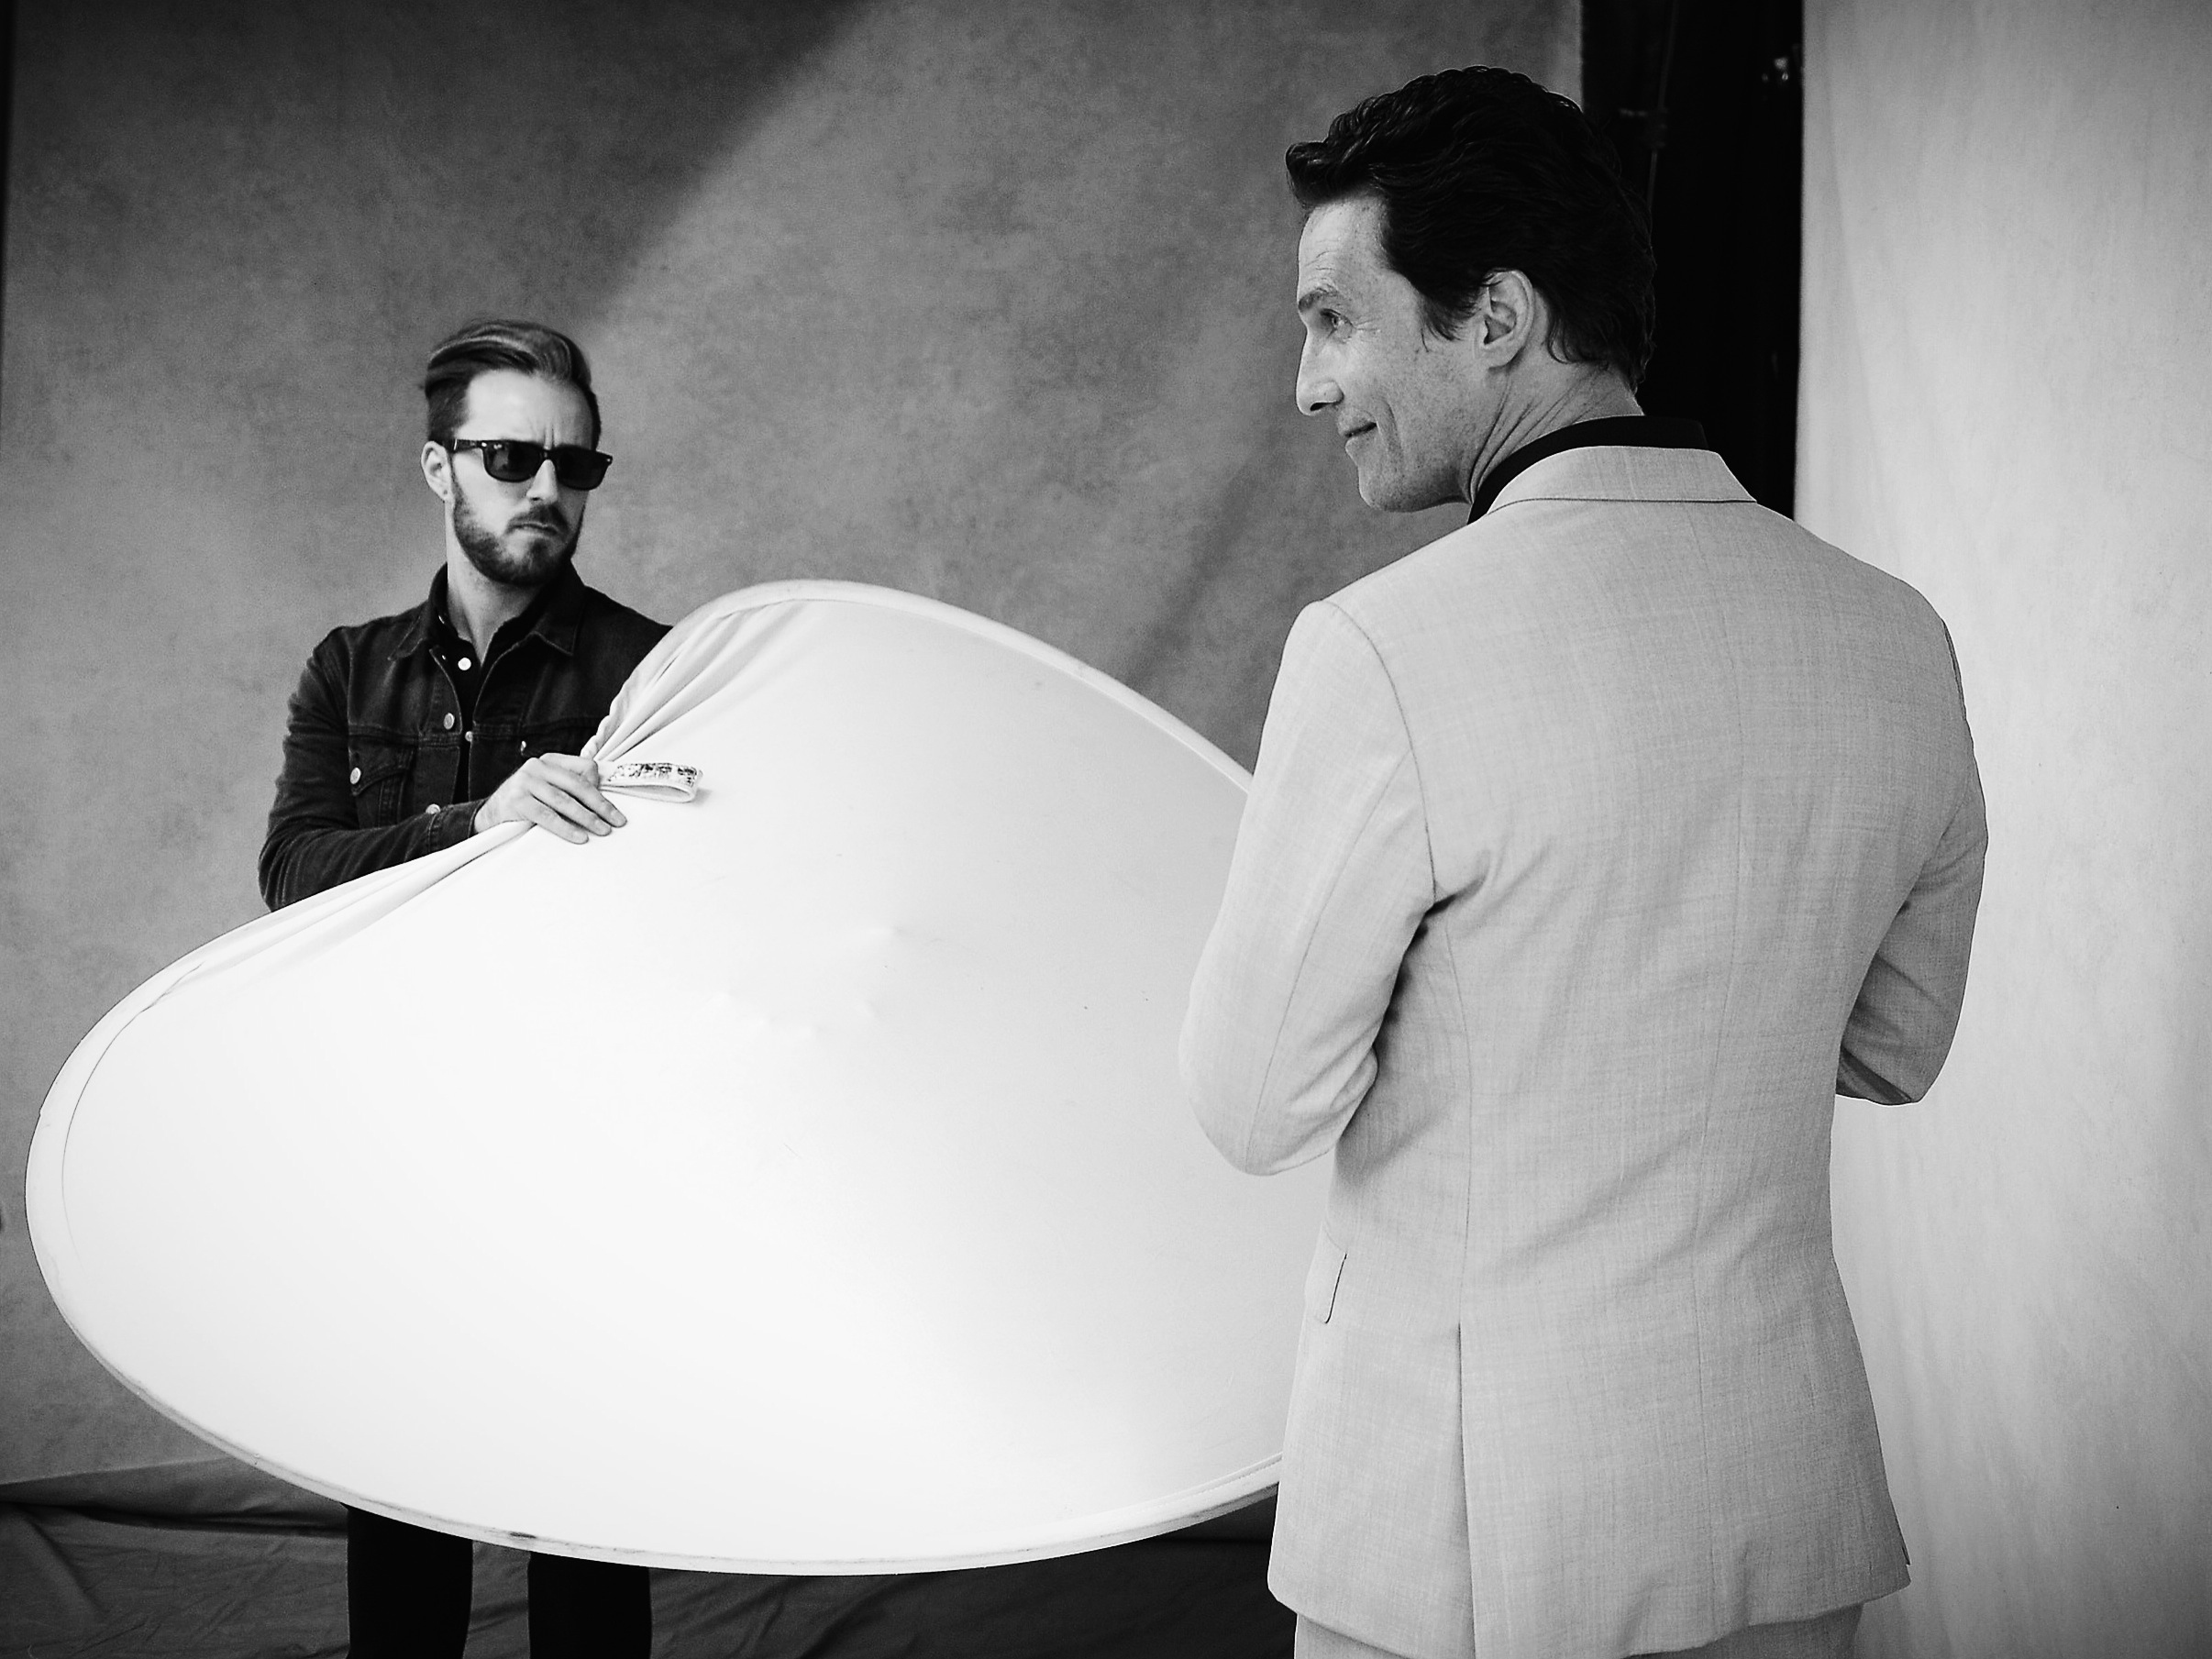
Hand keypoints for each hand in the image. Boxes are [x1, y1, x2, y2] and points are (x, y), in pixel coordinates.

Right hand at [474, 751, 626, 843]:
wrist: (490, 817)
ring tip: (602, 830)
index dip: (601, 788)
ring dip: (587, 818)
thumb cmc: (526, 805)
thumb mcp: (549, 791)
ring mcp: (525, 782)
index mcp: (550, 761)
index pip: (584, 768)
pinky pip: (547, 816)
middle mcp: (537, 767)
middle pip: (577, 784)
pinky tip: (579, 837)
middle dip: (600, 805)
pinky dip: (565, 827)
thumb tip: (604, 802)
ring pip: (564, 801)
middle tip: (617, 821)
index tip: (614, 808)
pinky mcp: (517, 800)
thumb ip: (570, 790)